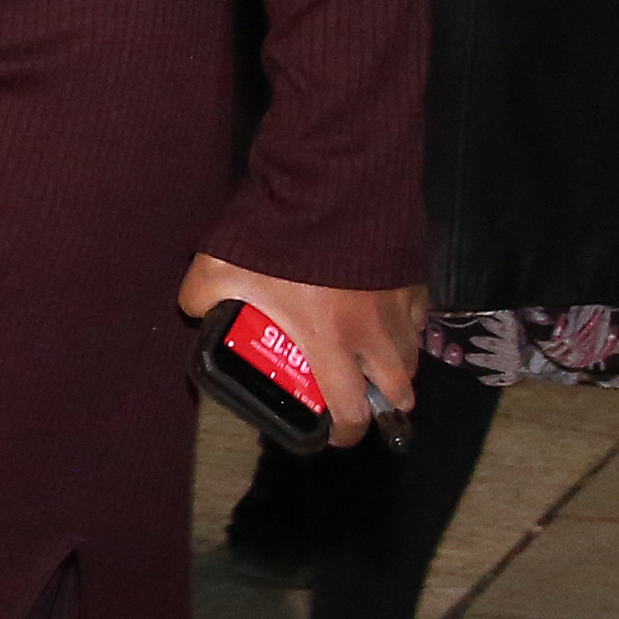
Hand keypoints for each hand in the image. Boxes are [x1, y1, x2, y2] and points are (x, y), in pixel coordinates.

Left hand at [180, 254, 425, 449]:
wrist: (331, 184)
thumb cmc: (275, 234)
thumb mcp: (218, 267)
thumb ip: (201, 297)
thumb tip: (199, 313)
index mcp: (328, 341)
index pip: (348, 410)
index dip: (344, 432)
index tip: (334, 434)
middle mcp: (373, 333)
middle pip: (397, 389)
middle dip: (383, 403)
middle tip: (362, 398)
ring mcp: (400, 305)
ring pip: (412, 354)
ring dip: (396, 365)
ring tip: (374, 359)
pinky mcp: (416, 278)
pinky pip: (420, 317)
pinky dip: (408, 327)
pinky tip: (387, 317)